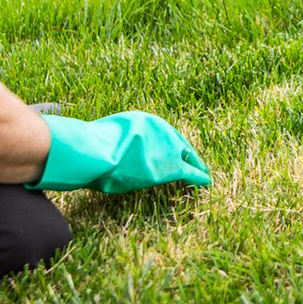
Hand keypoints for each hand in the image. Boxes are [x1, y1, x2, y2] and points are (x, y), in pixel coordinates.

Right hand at [30, 111, 210, 193]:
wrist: (96, 152)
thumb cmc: (95, 144)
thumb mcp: (110, 134)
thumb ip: (121, 140)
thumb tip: (112, 149)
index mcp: (147, 122)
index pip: (166, 136)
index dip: (172, 146)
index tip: (176, 152)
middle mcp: (161, 131)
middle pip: (179, 145)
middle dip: (188, 155)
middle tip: (196, 163)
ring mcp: (166, 148)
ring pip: (186, 159)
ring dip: (195, 167)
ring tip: (203, 175)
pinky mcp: (168, 168)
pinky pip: (189, 173)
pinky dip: (199, 177)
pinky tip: (207, 182)